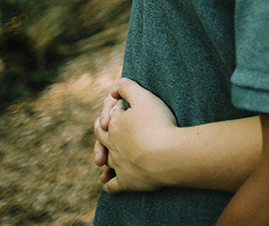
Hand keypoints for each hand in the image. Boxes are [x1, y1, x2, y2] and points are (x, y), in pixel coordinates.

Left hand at [92, 77, 178, 193]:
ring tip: (105, 158)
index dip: (115, 108)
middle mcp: (112, 144)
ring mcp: (118, 164)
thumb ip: (129, 87)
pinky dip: (108, 183)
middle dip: (103, 130)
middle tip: (108, 126)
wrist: (167, 155)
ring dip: (104, 157)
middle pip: (101, 136)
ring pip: (105, 160)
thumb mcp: (144, 98)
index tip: (124, 104)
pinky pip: (112, 186)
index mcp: (114, 124)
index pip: (109, 114)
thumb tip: (118, 83)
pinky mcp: (126, 182)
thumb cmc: (158, 124)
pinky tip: (108, 181)